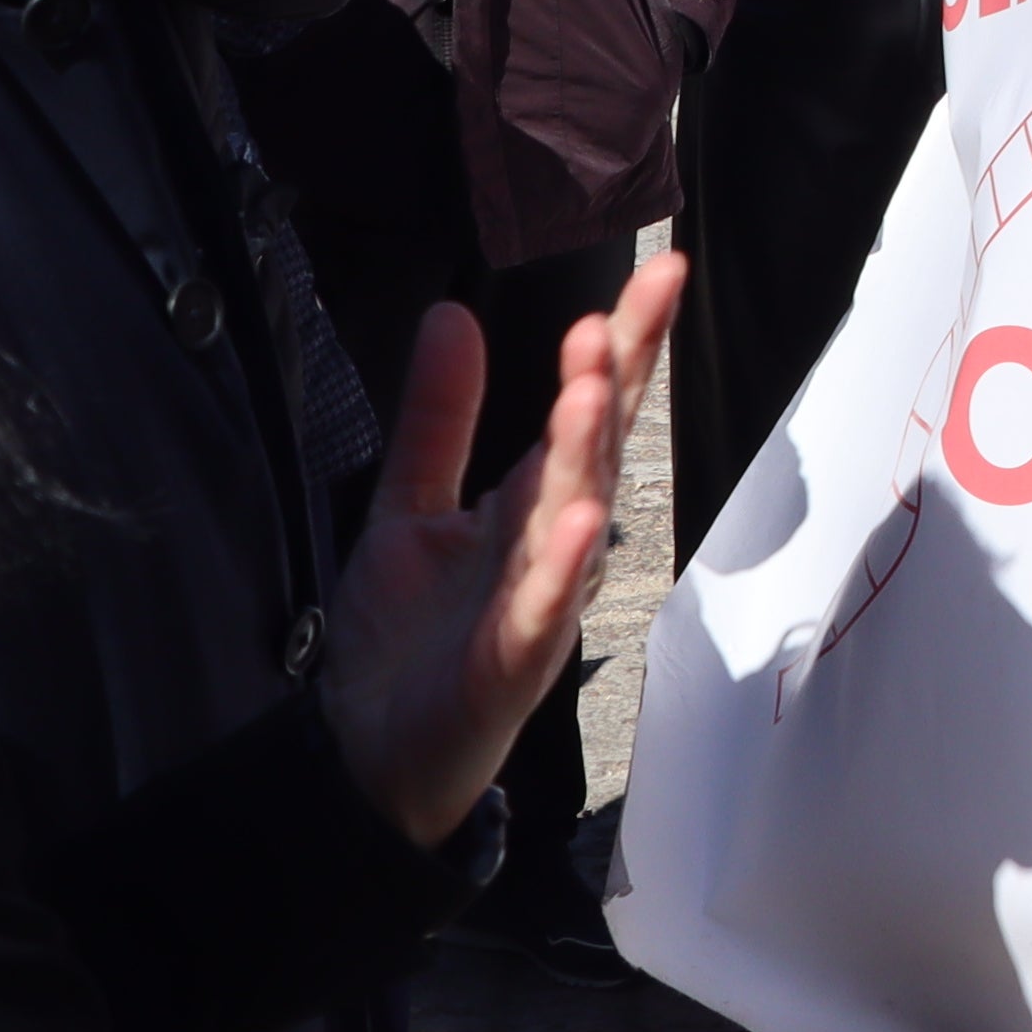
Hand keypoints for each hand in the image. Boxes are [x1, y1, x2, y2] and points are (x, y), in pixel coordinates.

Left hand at [320, 253, 686, 844]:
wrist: (368, 763)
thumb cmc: (405, 642)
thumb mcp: (408, 507)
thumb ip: (438, 418)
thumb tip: (453, 312)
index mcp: (530, 505)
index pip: (590, 409)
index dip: (626, 341)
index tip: (663, 268)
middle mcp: (550, 547)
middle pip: (596, 450)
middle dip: (613, 380)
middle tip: (621, 309)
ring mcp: (536, 606)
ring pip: (574, 520)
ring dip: (587, 453)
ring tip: (593, 385)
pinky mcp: (508, 668)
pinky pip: (543, 613)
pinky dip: (564, 569)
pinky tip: (582, 521)